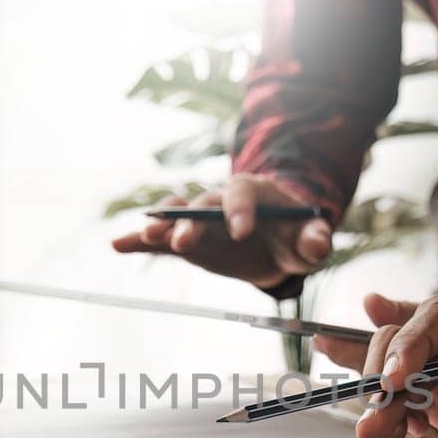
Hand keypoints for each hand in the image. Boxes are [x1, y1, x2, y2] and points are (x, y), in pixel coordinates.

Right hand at [109, 174, 332, 287]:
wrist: (277, 244)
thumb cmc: (295, 236)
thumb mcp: (310, 239)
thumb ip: (315, 240)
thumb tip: (319, 244)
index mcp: (252, 192)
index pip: (242, 194)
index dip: (240, 211)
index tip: (241, 233)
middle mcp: (220, 201)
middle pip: (203, 206)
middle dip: (192, 221)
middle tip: (183, 239)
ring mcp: (201, 222)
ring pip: (178, 218)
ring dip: (163, 225)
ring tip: (148, 235)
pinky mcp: (190, 243)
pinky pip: (162, 242)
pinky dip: (141, 242)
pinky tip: (118, 245)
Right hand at [315, 292, 437, 437]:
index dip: (415, 338)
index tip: (396, 374)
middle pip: (412, 340)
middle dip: (384, 370)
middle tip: (375, 411)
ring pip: (404, 376)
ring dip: (380, 400)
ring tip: (369, 430)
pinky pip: (413, 407)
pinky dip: (392, 417)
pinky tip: (379, 425)